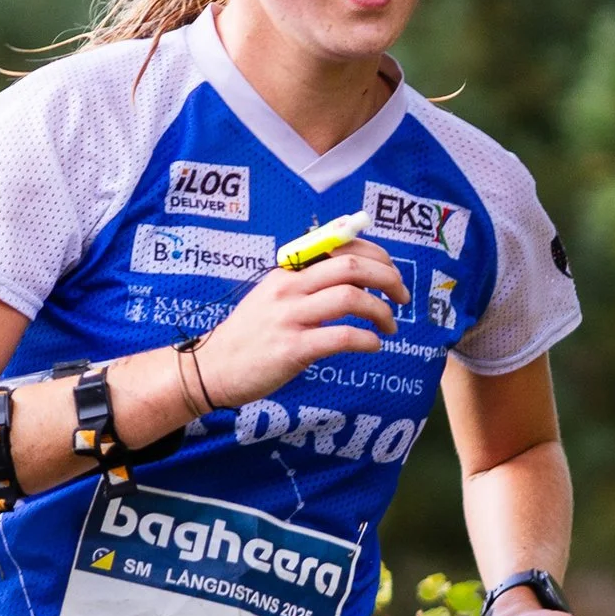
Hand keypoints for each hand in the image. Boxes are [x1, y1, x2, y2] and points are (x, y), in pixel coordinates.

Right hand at [185, 239, 408, 412]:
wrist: (212, 368)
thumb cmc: (248, 335)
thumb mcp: (271, 296)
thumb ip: (304, 283)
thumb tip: (348, 273)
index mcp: (288, 272)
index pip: (341, 247)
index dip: (377, 255)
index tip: (391, 271)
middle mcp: (290, 288)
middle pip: (353, 266)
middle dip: (389, 278)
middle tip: (402, 297)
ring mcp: (290, 318)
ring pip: (352, 299)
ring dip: (382, 311)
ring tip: (390, 325)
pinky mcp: (293, 349)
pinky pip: (342, 337)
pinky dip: (367, 340)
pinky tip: (373, 345)